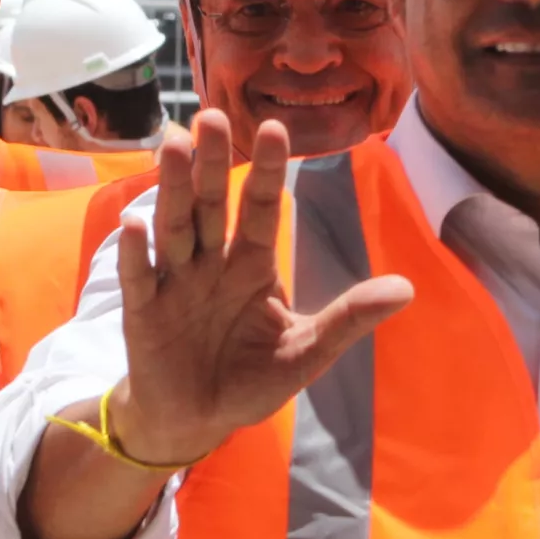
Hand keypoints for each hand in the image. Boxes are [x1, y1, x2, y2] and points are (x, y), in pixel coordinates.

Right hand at [108, 109, 412, 466]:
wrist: (196, 421)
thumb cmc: (250, 379)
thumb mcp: (307, 352)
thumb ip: (349, 318)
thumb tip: (407, 289)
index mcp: (251, 263)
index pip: (259, 207)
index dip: (266, 170)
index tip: (275, 128)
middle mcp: (211, 262)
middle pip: (210, 204)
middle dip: (210, 163)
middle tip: (210, 116)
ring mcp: (174, 283)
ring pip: (173, 227)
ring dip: (171, 188)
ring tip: (171, 145)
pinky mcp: (142, 314)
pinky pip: (139, 279)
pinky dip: (134, 253)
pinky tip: (132, 224)